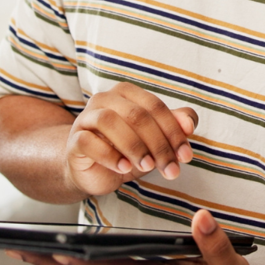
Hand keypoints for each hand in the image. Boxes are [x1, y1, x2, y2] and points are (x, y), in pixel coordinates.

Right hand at [63, 81, 197, 196]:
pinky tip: (124, 168)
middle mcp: (104, 99)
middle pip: (136, 115)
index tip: (185, 156)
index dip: (174, 131)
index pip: (155, 106)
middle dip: (158, 144)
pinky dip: (109, 156)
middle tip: (170, 169)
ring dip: (134, 147)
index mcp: (127, 93)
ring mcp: (86, 118)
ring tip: (147, 167)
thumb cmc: (126, 150)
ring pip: (110, 122)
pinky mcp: (75, 139)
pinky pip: (89, 141)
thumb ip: (174, 126)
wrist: (93, 171)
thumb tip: (189, 123)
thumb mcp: (154, 139)